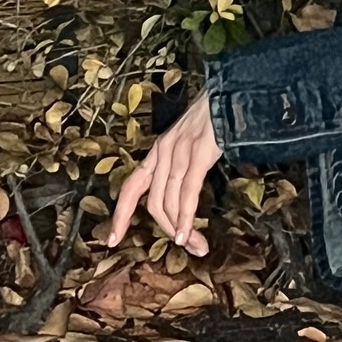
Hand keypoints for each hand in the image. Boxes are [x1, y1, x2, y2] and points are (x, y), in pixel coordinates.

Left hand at [106, 93, 221, 255]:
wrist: (229, 93)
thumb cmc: (212, 119)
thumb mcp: (186, 141)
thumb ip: (179, 165)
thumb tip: (182, 198)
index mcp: (158, 151)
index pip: (132, 187)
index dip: (121, 215)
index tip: (112, 240)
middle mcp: (163, 153)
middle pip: (154, 203)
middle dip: (166, 230)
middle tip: (185, 248)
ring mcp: (179, 152)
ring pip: (170, 201)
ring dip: (181, 230)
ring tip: (196, 247)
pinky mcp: (198, 153)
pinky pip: (188, 192)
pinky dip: (185, 218)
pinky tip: (187, 235)